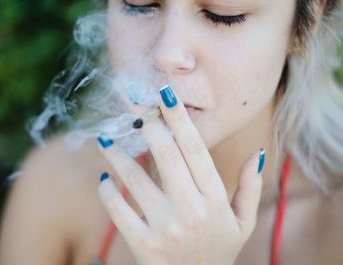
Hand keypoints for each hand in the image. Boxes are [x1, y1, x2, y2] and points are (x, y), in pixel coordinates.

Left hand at [97, 85, 264, 264]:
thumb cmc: (217, 251)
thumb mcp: (242, 223)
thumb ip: (249, 188)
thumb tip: (255, 154)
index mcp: (215, 200)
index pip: (195, 149)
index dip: (178, 118)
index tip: (164, 94)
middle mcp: (191, 210)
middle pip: (166, 155)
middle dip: (147, 125)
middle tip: (132, 108)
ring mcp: (165, 228)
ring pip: (135, 179)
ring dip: (117, 154)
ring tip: (106, 137)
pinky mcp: (143, 245)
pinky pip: (118, 209)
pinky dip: (107, 191)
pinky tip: (105, 177)